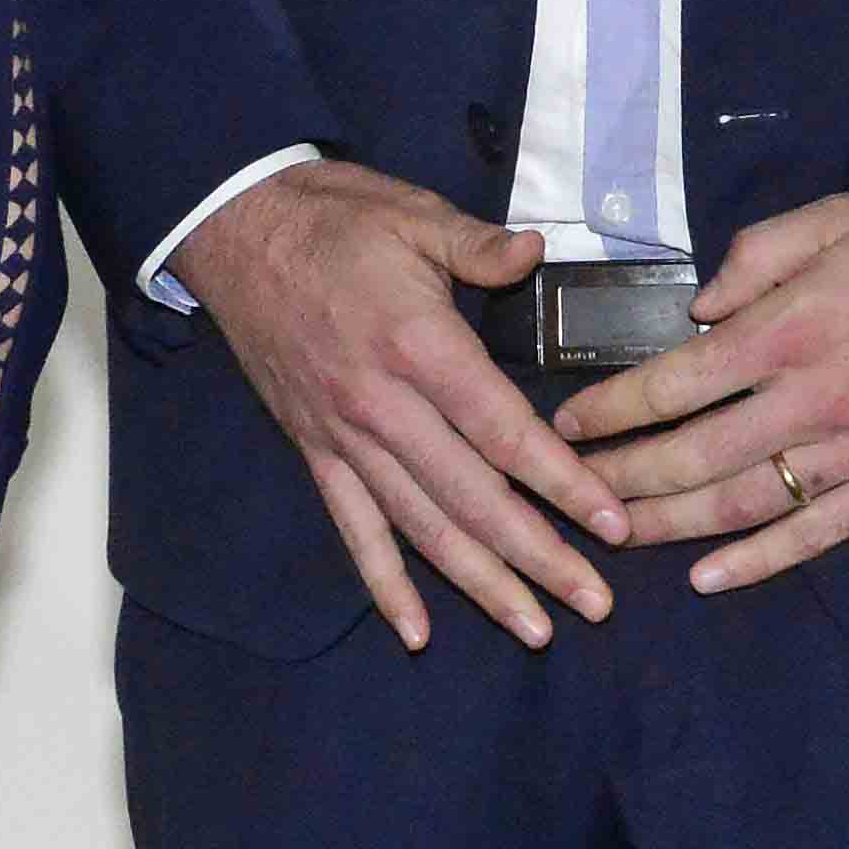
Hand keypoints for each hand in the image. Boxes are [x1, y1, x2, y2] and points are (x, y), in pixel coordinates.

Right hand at [169, 160, 617, 653]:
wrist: (234, 231)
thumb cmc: (333, 219)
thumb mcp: (415, 216)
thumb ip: (481, 247)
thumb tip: (539, 252)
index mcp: (418, 346)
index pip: (505, 434)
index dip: (564, 485)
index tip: (613, 526)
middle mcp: (382, 407)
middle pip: (473, 499)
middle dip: (539, 557)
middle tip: (596, 604)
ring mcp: (345, 438)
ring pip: (422, 527)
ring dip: (481, 584)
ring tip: (535, 629)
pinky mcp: (315, 452)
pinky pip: (354, 529)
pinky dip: (385, 584)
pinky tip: (418, 632)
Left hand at [559, 194, 848, 591]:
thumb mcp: (842, 217)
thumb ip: (759, 255)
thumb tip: (698, 311)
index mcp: (791, 328)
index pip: (674, 383)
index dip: (612, 411)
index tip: (569, 425)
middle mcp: (813, 400)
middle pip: (692, 456)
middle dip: (620, 478)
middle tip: (568, 492)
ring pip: (742, 504)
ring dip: (669, 525)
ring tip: (615, 535)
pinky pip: (814, 536)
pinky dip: (757, 562)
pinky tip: (706, 578)